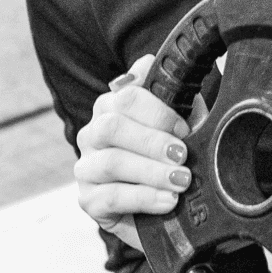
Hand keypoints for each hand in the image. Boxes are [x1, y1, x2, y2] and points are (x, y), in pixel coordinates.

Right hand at [74, 55, 199, 249]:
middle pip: (112, 126)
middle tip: (183, 156)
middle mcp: (93, 133)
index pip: (126, 96)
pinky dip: (144, 197)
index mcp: (112, 107)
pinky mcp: (88, 200)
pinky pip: (110, 196)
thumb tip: (151, 62)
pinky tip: (168, 201)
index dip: (157, 111)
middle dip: (152, 141)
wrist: (167, 210)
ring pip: (111, 162)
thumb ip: (173, 95)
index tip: (185, 128)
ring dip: (151, 171)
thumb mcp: (182, 125)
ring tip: (181, 181)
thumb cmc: (173, 159)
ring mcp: (87, 167)